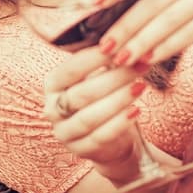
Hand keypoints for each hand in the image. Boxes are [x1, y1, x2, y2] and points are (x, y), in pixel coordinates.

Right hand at [43, 47, 150, 183]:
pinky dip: (119, 123)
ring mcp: (64, 132)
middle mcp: (52, 108)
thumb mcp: (99, 77)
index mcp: (53, 84)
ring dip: (117, 100)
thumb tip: (124, 41)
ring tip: (140, 87)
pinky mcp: (79, 150)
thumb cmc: (103, 98)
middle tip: (140, 66)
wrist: (108, 139)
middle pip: (82, 93)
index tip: (121, 47)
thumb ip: (107, 62)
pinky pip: (100, 137)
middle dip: (114, 78)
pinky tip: (136, 111)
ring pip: (89, 117)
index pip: (71, 69)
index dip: (96, 58)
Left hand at [92, 0, 192, 65]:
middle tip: (104, 48)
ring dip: (143, 41)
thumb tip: (115, 27)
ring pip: (170, 18)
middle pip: (153, 0)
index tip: (93, 2)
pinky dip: (168, 46)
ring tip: (123, 59)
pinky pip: (191, 31)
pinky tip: (150, 59)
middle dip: (125, 26)